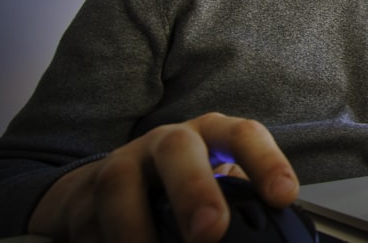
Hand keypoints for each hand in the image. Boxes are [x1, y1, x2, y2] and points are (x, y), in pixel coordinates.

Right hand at [27, 112, 297, 242]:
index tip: (283, 196)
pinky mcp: (84, 196)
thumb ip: (241, 207)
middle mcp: (167, 143)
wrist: (112, 188)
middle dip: (194, 189)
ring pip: (120, 184)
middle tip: (210, 230)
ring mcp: (122, 165)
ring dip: (136, 228)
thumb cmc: (182, 187)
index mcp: (210, 136)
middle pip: (178, 150)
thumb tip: (269, 237)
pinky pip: (88, 222)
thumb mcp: (218, 188)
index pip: (243, 135)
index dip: (266, 161)